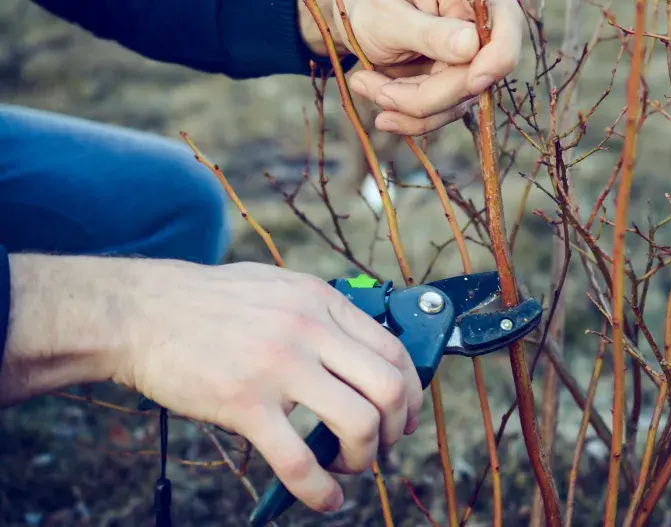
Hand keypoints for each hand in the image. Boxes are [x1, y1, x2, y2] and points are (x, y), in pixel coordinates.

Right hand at [0, 254, 422, 512]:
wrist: (141, 313)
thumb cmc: (208, 303)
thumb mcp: (278, 288)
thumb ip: (321, 314)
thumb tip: (358, 349)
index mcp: (320, 301)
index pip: (393, 350)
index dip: (411, 392)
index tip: (404, 415)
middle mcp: (309, 330)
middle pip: (388, 388)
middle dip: (396, 429)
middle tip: (382, 446)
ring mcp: (279, 366)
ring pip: (358, 424)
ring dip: (364, 458)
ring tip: (349, 467)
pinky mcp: (244, 404)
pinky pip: (299, 460)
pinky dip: (321, 491)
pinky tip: (325, 499)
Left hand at [299, 0, 523, 135]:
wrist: (359, 23)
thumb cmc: (371, 7)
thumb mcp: (389, 16)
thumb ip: (429, 33)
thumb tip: (471, 45)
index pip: (506, 24)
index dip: (498, 57)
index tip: (472, 81)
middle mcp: (478, 31)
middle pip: (473, 78)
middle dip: (422, 95)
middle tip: (367, 86)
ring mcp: (469, 63)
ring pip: (454, 103)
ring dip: (404, 106)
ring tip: (361, 83)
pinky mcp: (454, 87)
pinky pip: (439, 113)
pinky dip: (405, 115)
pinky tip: (376, 103)